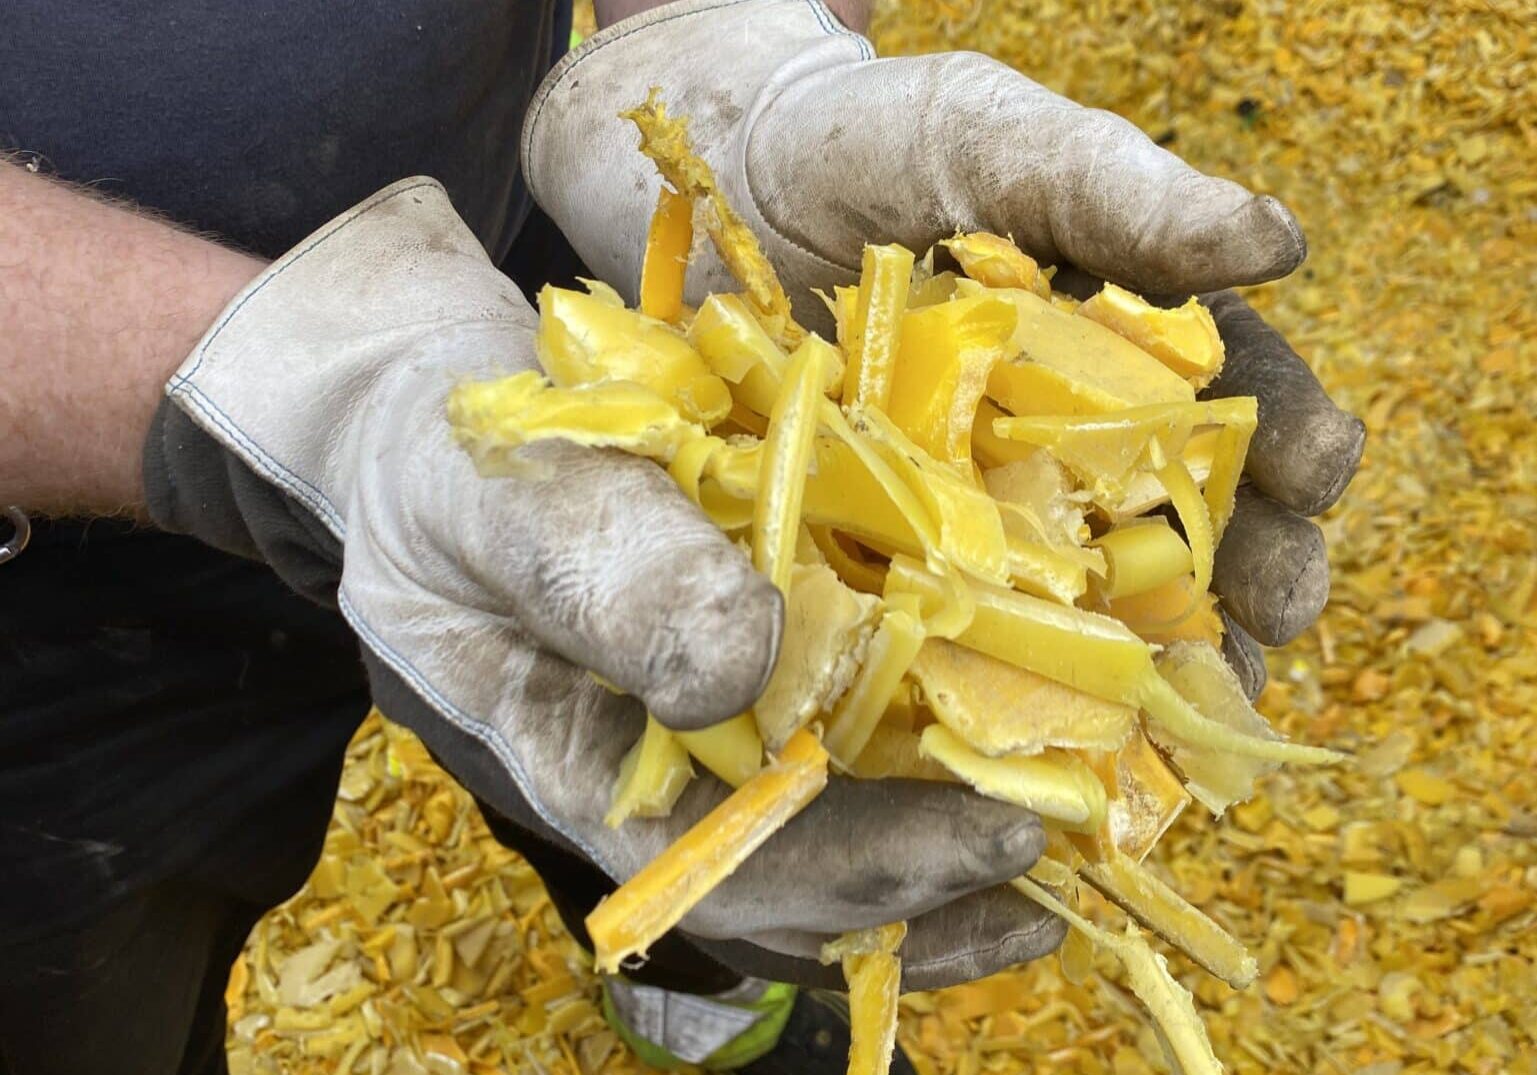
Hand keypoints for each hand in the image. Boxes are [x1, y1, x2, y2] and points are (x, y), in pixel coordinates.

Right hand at [146, 180, 1058, 988]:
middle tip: (1065, 863)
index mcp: (590, 772)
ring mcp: (714, 718)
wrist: (445, 409)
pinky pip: (850, 721)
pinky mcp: (756, 652)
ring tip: (1073, 836)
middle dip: (934, 887)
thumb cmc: (446, 460)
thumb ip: (593, 574)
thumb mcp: (494, 500)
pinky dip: (936, 732)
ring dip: (951, 840)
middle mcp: (666, 771)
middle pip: (806, 879)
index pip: (731, 870)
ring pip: (837, 820)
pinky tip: (1017, 719)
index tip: (994, 841)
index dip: (863, 873)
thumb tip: (738, 668)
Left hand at [522, 0, 1362, 698]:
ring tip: (1173, 717)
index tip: (1316, 473)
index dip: (1286, 444)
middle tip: (1266, 626)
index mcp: (1121, 355)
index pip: (1238, 409)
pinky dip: (986, 692)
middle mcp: (1064, 450)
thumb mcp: (985, 138)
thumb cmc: (869, 143)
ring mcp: (972, 517)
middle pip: (1181, 535)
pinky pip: (943, 644)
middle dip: (1234, 585)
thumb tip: (1274, 248)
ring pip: (1075, 613)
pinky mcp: (876, 565)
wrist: (715, 171)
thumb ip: (1111, 185)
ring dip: (1133, 673)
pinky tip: (1016, 738)